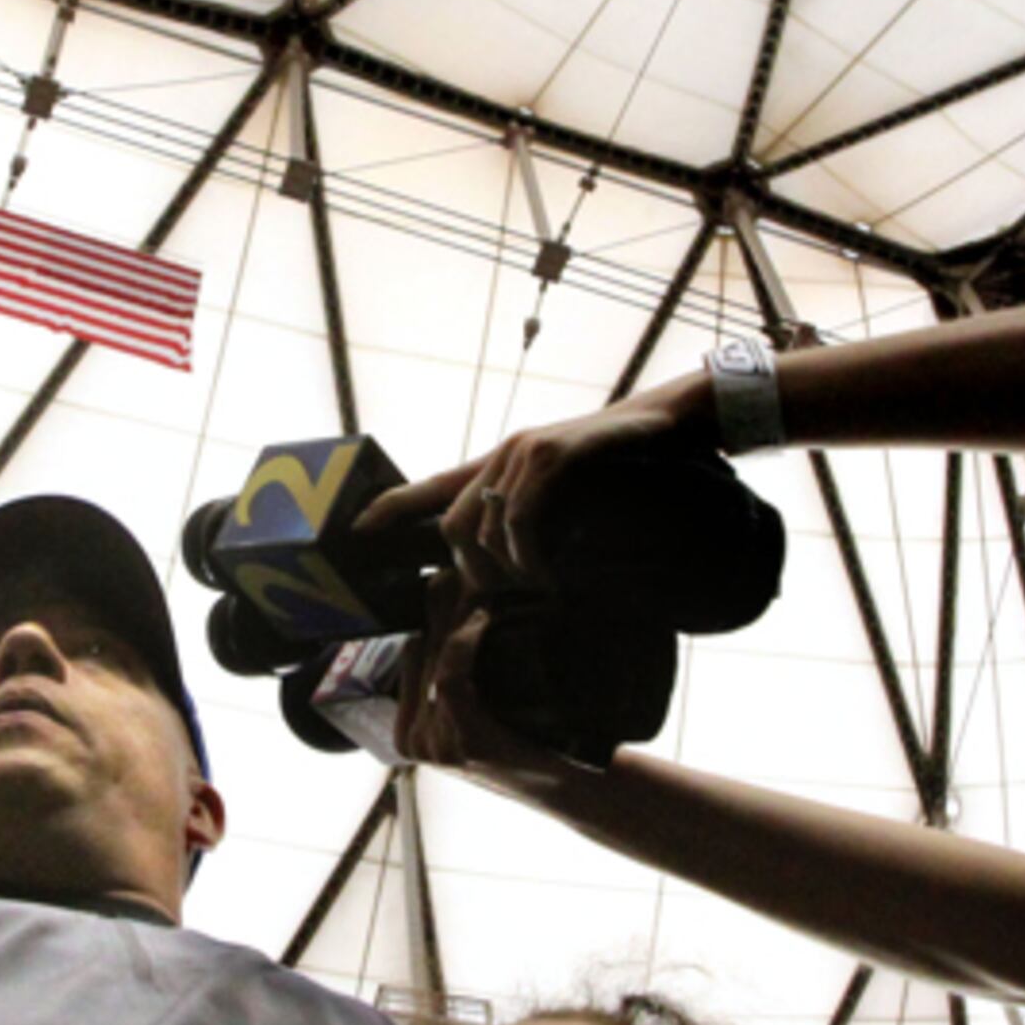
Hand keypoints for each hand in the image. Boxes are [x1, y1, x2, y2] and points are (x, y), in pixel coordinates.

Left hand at [365, 384, 703, 596]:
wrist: (668, 423)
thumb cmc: (620, 463)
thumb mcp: (565, 491)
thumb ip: (532, 516)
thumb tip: (511, 566)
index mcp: (499, 465)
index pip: (432, 486)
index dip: (391, 506)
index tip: (357, 530)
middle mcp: (503, 455)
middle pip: (452, 524)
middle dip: (467, 572)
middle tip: (498, 601)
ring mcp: (525, 452)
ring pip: (483, 526)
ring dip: (502, 570)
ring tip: (531, 591)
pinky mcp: (553, 454)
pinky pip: (520, 516)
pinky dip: (527, 554)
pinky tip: (545, 574)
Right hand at [393, 581, 585, 794]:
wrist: (571, 786)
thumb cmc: (533, 741)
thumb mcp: (484, 707)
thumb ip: (458, 674)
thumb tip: (447, 603)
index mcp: (408, 732)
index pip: (409, 656)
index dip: (428, 615)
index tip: (445, 579)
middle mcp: (414, 742)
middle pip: (421, 653)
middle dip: (439, 608)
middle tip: (454, 569)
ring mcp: (435, 746)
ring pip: (436, 659)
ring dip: (456, 617)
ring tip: (472, 584)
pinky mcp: (462, 743)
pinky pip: (453, 676)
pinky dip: (466, 641)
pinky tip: (483, 618)